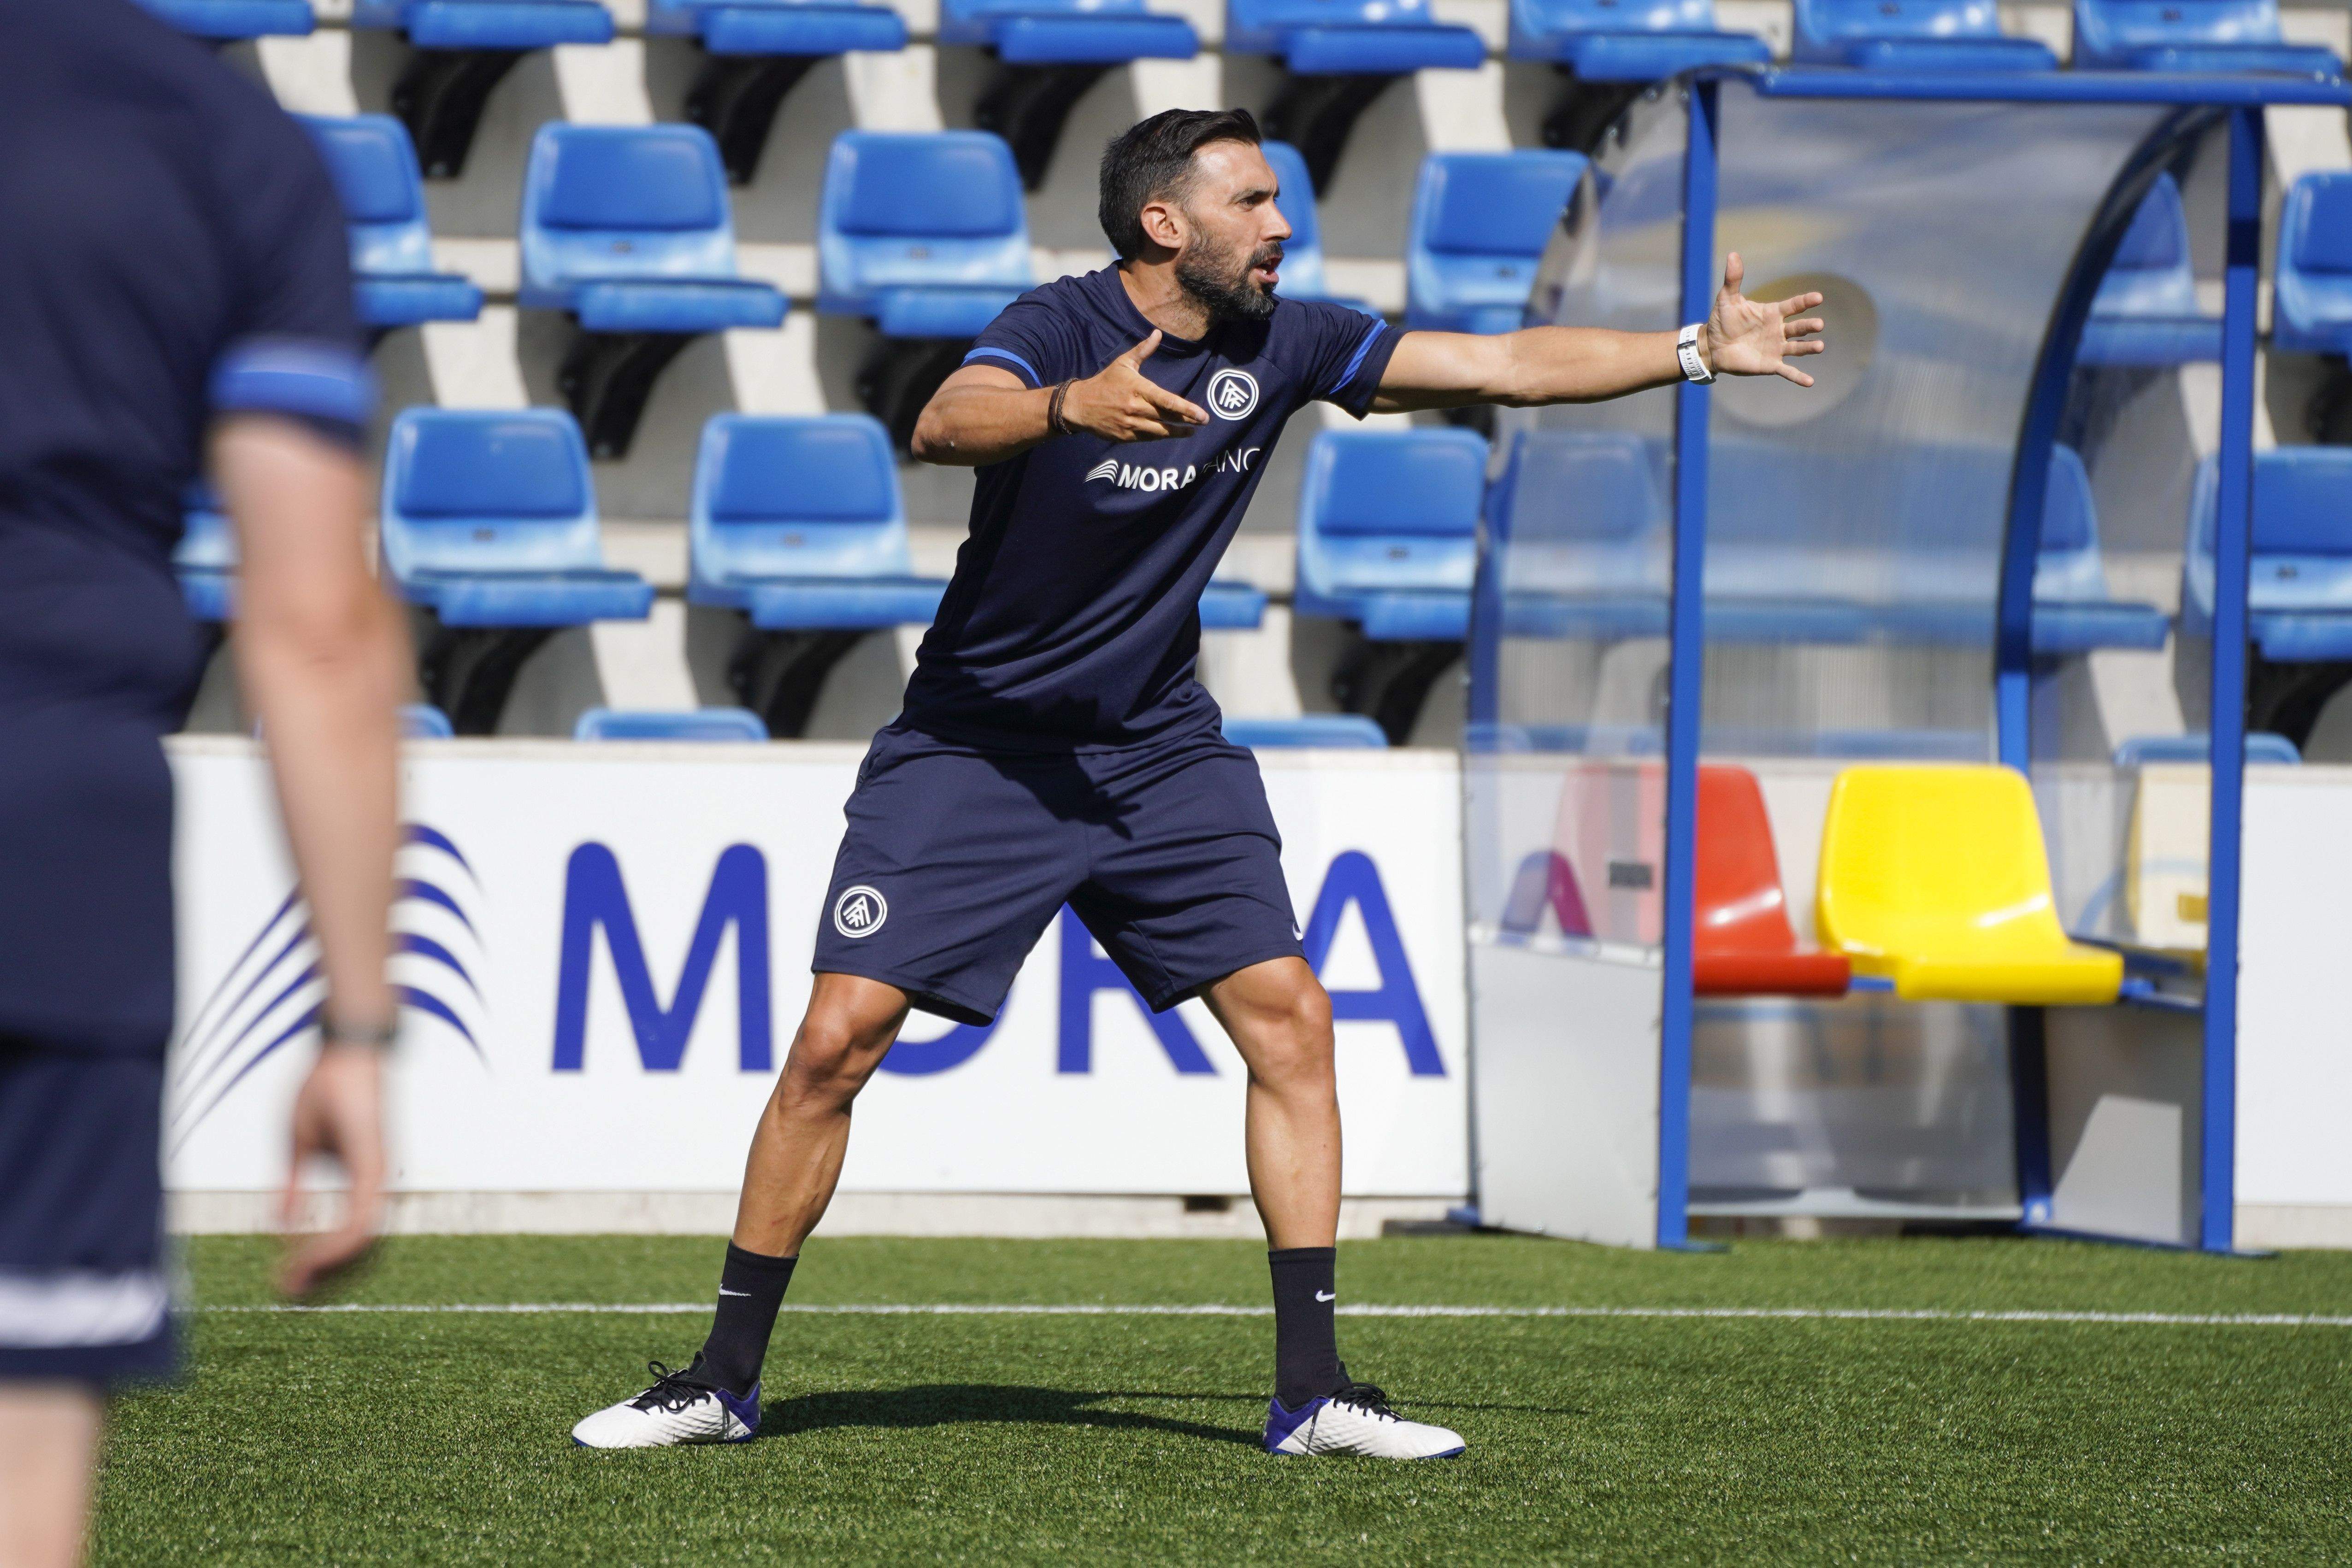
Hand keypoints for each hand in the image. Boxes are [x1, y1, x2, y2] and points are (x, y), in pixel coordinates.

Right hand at [277, 1040, 388, 1297]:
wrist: (346, 1046)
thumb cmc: (324, 1087)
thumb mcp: (299, 1146)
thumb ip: (293, 1188)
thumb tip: (281, 1225)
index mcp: (362, 1177)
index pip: (348, 1234)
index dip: (321, 1261)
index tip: (288, 1280)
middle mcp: (377, 1180)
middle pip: (360, 1247)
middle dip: (326, 1276)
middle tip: (290, 1294)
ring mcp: (380, 1172)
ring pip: (365, 1240)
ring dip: (330, 1266)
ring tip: (296, 1284)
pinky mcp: (375, 1162)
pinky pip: (364, 1216)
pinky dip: (341, 1242)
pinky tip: (314, 1257)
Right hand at [1059, 331, 1208, 441]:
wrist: (1080, 405)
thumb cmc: (1105, 382)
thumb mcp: (1124, 363)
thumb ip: (1143, 350)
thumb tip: (1158, 333)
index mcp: (1138, 389)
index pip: (1167, 401)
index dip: (1187, 409)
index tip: (1202, 414)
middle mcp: (1135, 409)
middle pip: (1167, 418)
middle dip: (1188, 421)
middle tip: (1205, 421)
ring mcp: (1130, 425)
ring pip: (1160, 432)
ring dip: (1178, 432)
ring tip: (1191, 431)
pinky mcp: (1125, 437)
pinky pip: (1148, 438)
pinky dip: (1161, 436)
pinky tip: (1171, 433)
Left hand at [1704, 253, 1825, 385]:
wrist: (1712, 346)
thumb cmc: (1722, 321)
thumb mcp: (1727, 298)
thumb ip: (1733, 279)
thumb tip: (1733, 254)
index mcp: (1772, 313)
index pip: (1794, 306)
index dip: (1805, 301)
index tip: (1818, 298)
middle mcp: (1779, 330)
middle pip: (1799, 327)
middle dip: (1809, 326)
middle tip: (1818, 325)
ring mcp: (1776, 348)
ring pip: (1797, 348)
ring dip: (1809, 348)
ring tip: (1820, 347)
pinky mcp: (1770, 364)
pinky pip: (1787, 371)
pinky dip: (1798, 377)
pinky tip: (1810, 382)